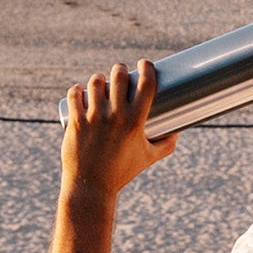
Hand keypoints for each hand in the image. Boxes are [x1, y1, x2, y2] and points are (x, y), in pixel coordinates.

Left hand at [61, 60, 178, 199]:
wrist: (91, 188)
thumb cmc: (121, 172)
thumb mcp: (148, 158)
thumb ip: (166, 145)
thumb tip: (178, 131)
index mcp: (135, 122)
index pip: (146, 84)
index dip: (147, 68)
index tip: (145, 65)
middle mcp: (115, 117)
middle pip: (119, 76)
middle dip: (121, 70)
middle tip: (120, 74)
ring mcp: (93, 119)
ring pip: (96, 83)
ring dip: (99, 79)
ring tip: (101, 83)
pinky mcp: (75, 122)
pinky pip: (75, 96)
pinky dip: (77, 90)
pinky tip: (79, 91)